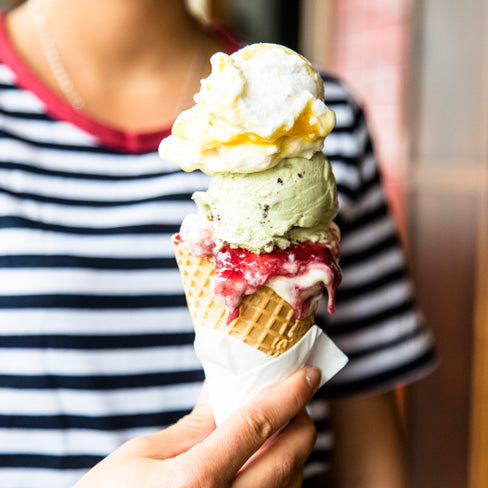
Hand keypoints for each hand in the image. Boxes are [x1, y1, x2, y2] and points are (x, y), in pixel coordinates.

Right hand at [73, 367, 320, 487]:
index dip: (288, 395)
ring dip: (295, 451)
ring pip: (290, 486)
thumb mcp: (143, 455)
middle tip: (293, 399)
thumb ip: (193, 425)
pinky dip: (282, 478)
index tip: (308, 375)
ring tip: (283, 426)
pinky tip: (269, 461)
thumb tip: (223, 388)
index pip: (257, 425)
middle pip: (287, 459)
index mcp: (195, 481)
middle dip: (300, 422)